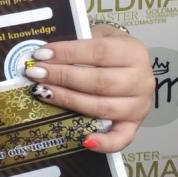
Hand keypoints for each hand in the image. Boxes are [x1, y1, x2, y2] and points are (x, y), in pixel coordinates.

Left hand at [22, 24, 154, 152]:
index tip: (41, 54)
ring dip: (69, 101)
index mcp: (133, 52)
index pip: (98, 51)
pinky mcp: (135, 125)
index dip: (67, 53)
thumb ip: (78, 41)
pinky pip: (121, 138)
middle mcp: (141, 80)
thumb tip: (45, 53)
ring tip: (43, 92)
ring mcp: (140, 106)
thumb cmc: (110, 48)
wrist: (130, 62)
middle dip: (63, 77)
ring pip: (102, 107)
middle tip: (36, 73)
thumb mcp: (98, 34)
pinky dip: (103, 142)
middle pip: (99, 82)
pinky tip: (83, 140)